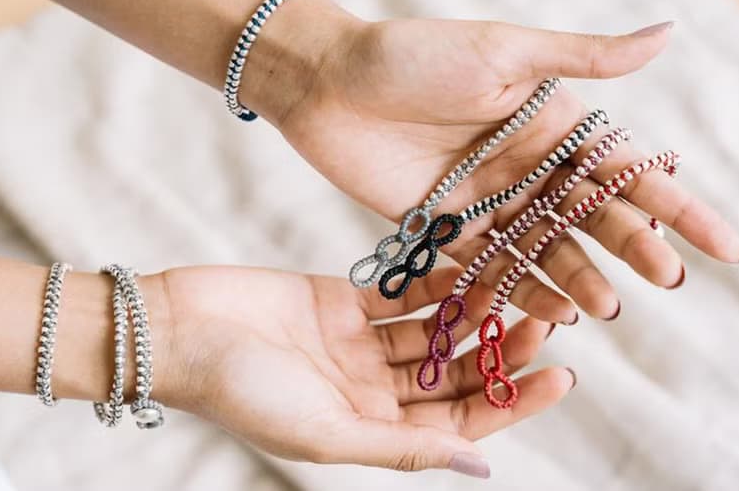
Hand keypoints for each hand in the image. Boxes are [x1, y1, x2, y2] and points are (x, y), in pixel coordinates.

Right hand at [155, 265, 572, 475]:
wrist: (180, 330)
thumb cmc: (241, 390)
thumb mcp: (324, 433)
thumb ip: (400, 449)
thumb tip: (478, 467)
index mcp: (369, 431)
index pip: (457, 423)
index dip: (509, 403)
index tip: (558, 378)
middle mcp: (370, 390)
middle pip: (452, 376)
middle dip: (500, 355)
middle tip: (547, 326)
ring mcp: (358, 345)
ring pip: (433, 332)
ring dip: (474, 317)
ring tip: (518, 294)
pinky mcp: (341, 302)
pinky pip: (400, 295)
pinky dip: (434, 285)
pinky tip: (470, 271)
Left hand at [269, 15, 738, 323]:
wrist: (329, 83)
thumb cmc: (413, 55)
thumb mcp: (504, 50)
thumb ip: (583, 59)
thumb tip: (667, 36)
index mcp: (550, 122)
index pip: (626, 171)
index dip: (677, 206)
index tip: (725, 244)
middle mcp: (525, 166)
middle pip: (591, 217)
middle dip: (632, 248)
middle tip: (667, 279)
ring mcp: (486, 200)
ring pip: (545, 249)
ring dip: (577, 278)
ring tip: (605, 308)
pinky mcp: (444, 227)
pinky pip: (490, 267)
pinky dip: (518, 289)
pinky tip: (550, 312)